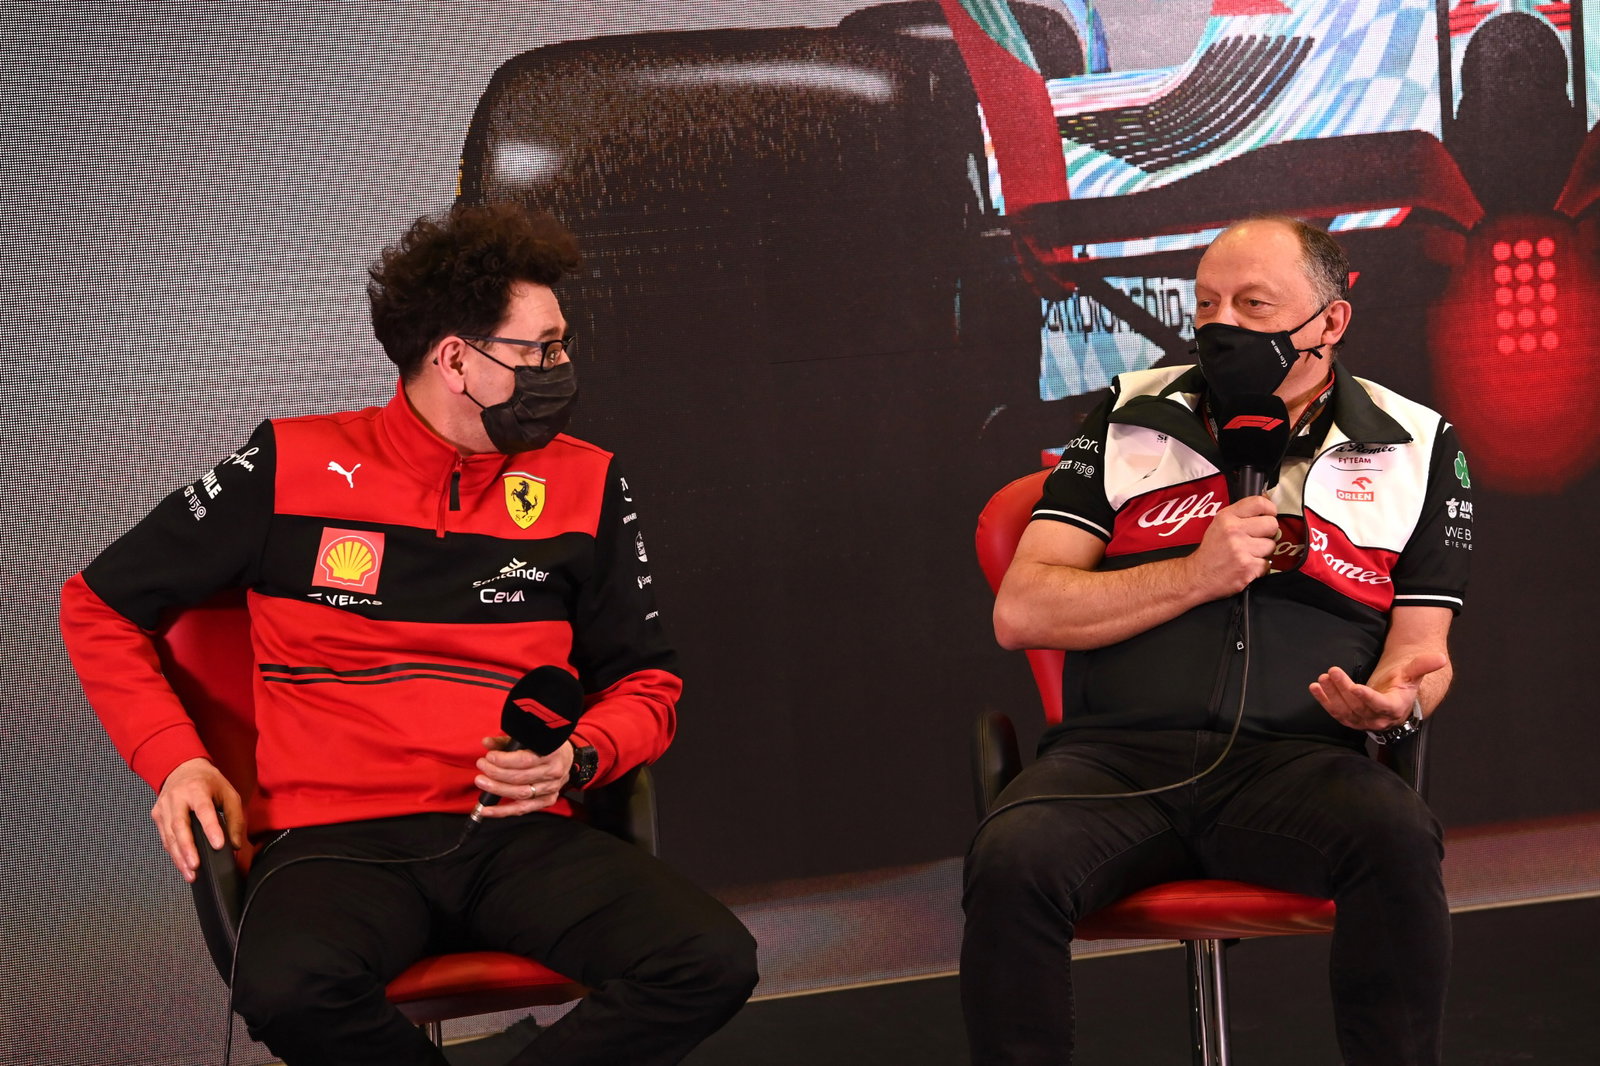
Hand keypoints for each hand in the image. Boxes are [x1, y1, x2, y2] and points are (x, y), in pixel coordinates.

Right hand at [151, 757, 244, 883]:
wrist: (182, 768)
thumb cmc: (208, 783)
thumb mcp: (229, 793)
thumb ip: (235, 818)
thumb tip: (235, 845)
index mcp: (197, 789)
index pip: (204, 811)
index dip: (211, 828)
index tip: (218, 845)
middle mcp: (177, 798)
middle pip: (179, 826)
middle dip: (187, 848)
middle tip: (196, 866)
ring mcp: (164, 807)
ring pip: (169, 836)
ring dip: (179, 857)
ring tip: (190, 873)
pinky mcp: (157, 816)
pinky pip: (165, 838)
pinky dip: (173, 853)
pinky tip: (182, 864)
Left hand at [474, 738, 575, 817]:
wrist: (568, 758)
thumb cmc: (547, 746)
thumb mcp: (530, 738)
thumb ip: (507, 742)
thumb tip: (486, 743)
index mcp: (552, 753)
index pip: (525, 760)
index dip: (504, 760)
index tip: (489, 757)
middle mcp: (553, 772)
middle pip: (520, 778)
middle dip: (496, 773)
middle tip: (482, 766)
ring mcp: (551, 788)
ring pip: (520, 794)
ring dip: (497, 789)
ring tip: (482, 782)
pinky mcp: (547, 800)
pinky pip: (522, 809)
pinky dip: (502, 811)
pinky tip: (486, 810)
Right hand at [1184, 494, 1279, 598]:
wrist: (1198, 576)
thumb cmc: (1211, 552)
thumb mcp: (1219, 525)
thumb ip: (1241, 515)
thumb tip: (1268, 506)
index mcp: (1226, 517)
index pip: (1259, 503)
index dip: (1270, 509)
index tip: (1269, 515)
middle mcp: (1233, 531)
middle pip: (1271, 524)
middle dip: (1268, 533)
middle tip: (1256, 539)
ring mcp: (1240, 549)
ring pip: (1271, 545)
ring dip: (1264, 552)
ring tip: (1249, 554)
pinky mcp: (1247, 567)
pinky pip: (1267, 563)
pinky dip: (1260, 567)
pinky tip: (1247, 565)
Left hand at [1309, 652, 1447, 730]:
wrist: (1394, 698)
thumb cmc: (1402, 683)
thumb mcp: (1412, 673)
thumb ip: (1423, 665)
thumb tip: (1440, 657)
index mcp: (1395, 708)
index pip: (1380, 705)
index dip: (1368, 698)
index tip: (1355, 687)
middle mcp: (1378, 719)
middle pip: (1358, 707)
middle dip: (1344, 689)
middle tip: (1333, 671)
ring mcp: (1363, 722)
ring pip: (1345, 712)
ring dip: (1331, 696)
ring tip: (1323, 678)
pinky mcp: (1350, 720)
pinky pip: (1335, 713)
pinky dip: (1324, 701)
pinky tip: (1315, 688)